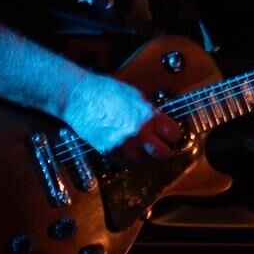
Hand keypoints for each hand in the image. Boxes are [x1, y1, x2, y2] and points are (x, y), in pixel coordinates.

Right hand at [62, 74, 182, 158]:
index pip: (174, 135)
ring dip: (147, 154)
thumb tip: (161, 122)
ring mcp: (122, 145)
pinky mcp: (108, 152)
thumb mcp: (136, 96)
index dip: (174, 134)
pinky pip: (126, 162)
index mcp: (148, 117)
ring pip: (144, 160)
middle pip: (163, 154)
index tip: (172, 134)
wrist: (79, 97)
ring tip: (144, 145)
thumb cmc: (106, 91)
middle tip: (163, 144)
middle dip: (165, 149)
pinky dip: (130, 157)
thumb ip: (151, 112)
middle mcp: (137, 134)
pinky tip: (130, 147)